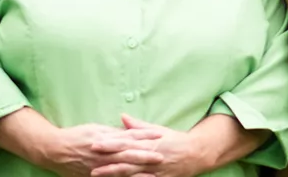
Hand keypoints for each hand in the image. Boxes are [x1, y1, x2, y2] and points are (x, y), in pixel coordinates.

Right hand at [40, 124, 162, 176]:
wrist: (55, 150)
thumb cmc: (76, 136)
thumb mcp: (96, 129)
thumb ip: (113, 133)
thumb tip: (129, 131)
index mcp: (106, 139)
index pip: (129, 137)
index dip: (145, 136)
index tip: (160, 135)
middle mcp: (104, 153)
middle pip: (128, 154)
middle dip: (145, 156)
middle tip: (161, 157)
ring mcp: (100, 167)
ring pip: (122, 170)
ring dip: (138, 173)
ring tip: (152, 175)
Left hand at [88, 115, 208, 176]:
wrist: (198, 153)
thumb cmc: (176, 140)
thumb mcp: (158, 130)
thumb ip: (138, 126)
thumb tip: (122, 117)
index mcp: (149, 141)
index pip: (126, 142)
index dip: (110, 143)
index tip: (95, 143)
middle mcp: (151, 155)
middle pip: (126, 157)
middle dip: (107, 158)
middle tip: (90, 156)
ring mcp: (155, 169)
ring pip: (131, 172)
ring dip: (113, 173)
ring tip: (95, 173)